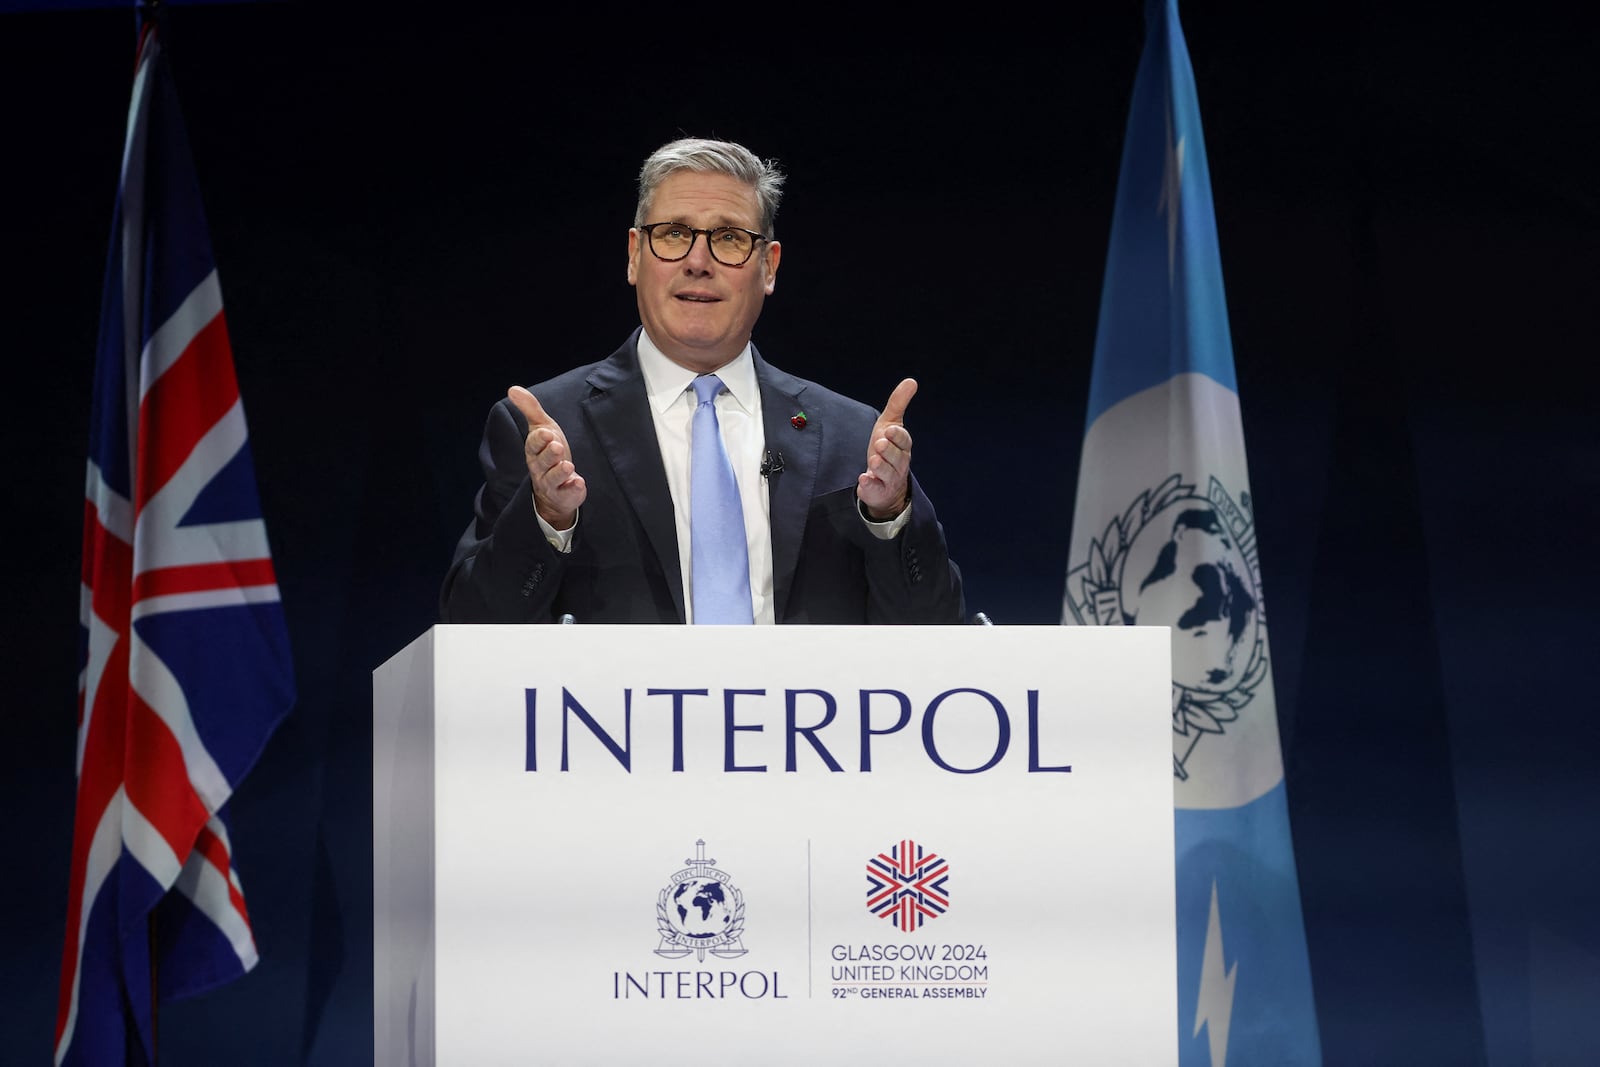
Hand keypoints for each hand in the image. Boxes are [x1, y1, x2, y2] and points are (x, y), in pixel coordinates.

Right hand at [508, 386, 585, 528]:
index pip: (533, 445)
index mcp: (534, 451)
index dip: (539, 440)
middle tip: (557, 446)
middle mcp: (540, 469)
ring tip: (568, 465)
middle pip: (542, 462)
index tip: (547, 433)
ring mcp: (552, 484)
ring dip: (560, 472)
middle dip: (549, 455)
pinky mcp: (565, 495)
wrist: (556, 488)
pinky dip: (573, 489)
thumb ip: (530, 409)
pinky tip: (579, 483)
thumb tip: (512, 389)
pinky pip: (567, 494)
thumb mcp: (542, 428)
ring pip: (553, 479)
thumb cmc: (549, 453)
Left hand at [857, 377, 915, 520]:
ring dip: (880, 467)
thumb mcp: (890, 424)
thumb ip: (898, 404)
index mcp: (902, 447)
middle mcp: (898, 464)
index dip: (898, 436)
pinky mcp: (877, 491)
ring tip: (873, 460)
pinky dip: (869, 485)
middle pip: (897, 458)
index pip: (904, 441)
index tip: (890, 430)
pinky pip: (874, 489)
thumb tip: (911, 381)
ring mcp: (888, 480)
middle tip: (880, 444)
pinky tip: (863, 479)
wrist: (884, 483)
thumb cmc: (887, 449)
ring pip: (887, 473)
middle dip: (889, 451)